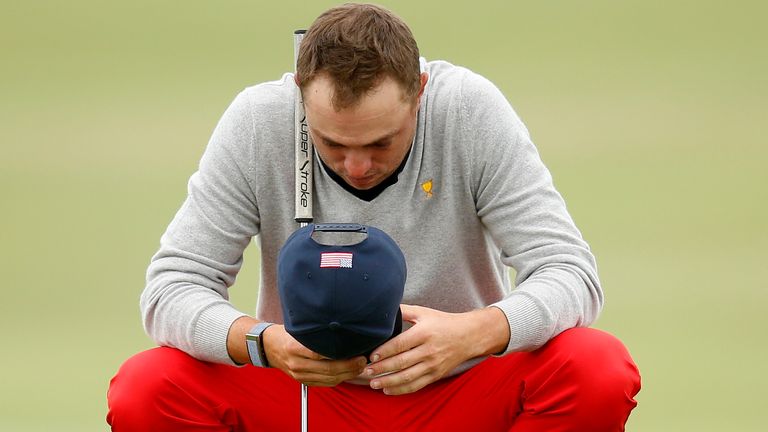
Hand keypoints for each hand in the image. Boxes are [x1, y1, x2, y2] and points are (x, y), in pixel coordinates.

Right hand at [263, 324, 367, 386]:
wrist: (267, 347)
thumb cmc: (285, 333)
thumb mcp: (298, 328)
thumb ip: (316, 331)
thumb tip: (341, 328)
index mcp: (294, 348)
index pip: (321, 353)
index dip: (341, 355)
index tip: (356, 350)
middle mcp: (296, 363)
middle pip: (328, 369)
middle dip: (349, 366)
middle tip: (363, 360)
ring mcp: (299, 375)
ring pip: (328, 379)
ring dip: (347, 374)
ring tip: (359, 367)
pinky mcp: (302, 381)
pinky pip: (324, 383)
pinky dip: (338, 379)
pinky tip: (348, 373)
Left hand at [362, 304, 508, 394]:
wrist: (468, 336)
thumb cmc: (443, 322)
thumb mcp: (424, 312)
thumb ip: (404, 311)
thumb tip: (383, 309)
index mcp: (424, 333)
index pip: (400, 344)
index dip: (385, 351)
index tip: (371, 356)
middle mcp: (429, 350)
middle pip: (401, 362)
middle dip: (382, 368)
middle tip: (366, 371)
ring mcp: (433, 365)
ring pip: (407, 377)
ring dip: (388, 381)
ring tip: (373, 383)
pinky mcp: (436, 375)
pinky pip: (416, 385)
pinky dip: (401, 390)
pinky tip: (388, 389)